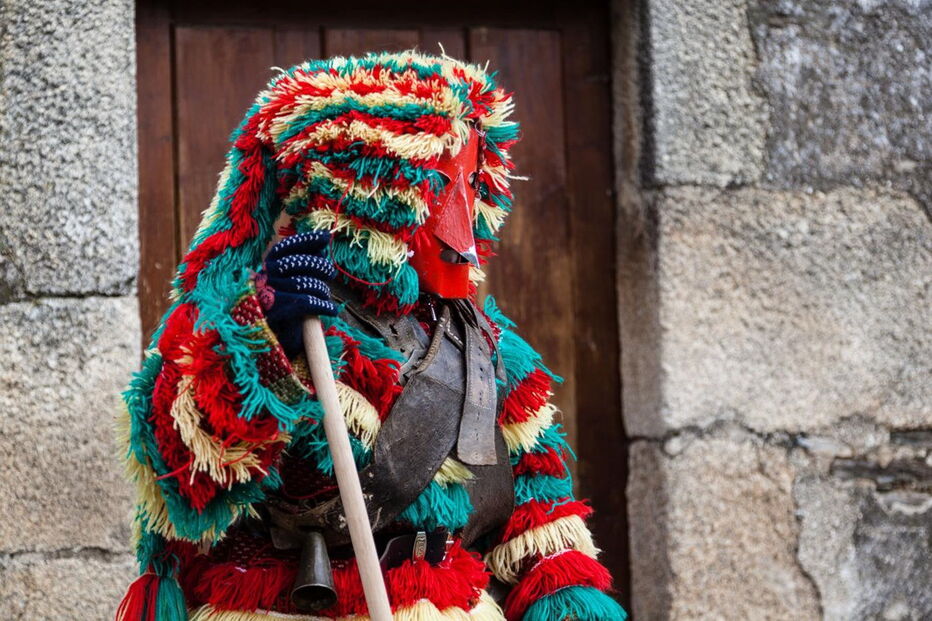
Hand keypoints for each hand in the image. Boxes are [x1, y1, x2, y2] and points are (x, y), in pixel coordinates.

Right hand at [257, 231, 336, 356]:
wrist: (273, 342)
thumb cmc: (286, 310)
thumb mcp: (294, 284)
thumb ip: (305, 265)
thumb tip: (323, 244)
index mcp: (266, 268)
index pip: (285, 248)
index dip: (306, 240)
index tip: (325, 237)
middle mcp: (264, 279)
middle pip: (296, 262)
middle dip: (318, 265)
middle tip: (330, 273)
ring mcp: (268, 295)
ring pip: (303, 283)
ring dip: (321, 289)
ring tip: (326, 297)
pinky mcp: (276, 313)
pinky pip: (306, 303)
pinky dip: (323, 305)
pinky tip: (331, 310)